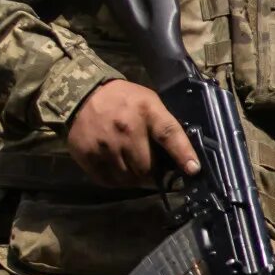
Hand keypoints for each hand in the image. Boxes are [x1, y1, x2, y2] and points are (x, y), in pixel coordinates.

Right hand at [64, 79, 198, 188]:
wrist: (82, 94)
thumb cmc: (123, 100)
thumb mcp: (149, 102)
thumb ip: (164, 126)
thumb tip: (182, 158)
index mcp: (146, 111)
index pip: (168, 134)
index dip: (183, 154)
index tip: (193, 170)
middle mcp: (126, 128)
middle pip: (147, 168)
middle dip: (152, 172)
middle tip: (150, 166)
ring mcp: (105, 144)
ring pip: (129, 179)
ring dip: (134, 178)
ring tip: (131, 165)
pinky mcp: (88, 155)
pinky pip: (109, 181)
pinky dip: (117, 181)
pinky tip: (117, 168)